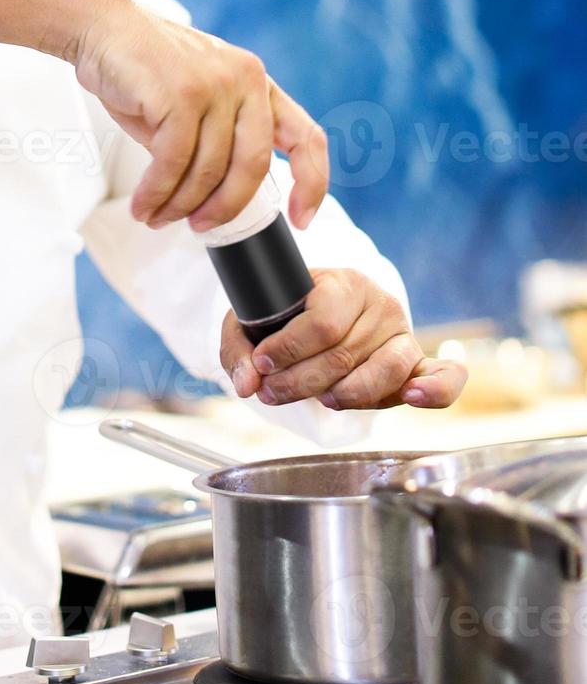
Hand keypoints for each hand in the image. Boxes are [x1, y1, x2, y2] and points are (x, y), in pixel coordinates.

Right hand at [72, 1, 327, 231]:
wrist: (103, 29)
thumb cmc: (146, 76)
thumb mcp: (197, 107)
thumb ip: (216, 145)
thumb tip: (219, 202)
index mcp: (258, 86)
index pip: (305, 137)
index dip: (311, 183)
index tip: (301, 220)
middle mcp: (245, 80)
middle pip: (252, 167)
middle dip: (224, 208)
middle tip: (199, 227)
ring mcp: (215, 84)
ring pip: (207, 171)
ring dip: (178, 206)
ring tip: (155, 217)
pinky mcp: (180, 93)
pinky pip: (173, 163)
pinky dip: (156, 193)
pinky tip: (143, 205)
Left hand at [220, 269, 466, 409]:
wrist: (318, 320)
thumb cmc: (286, 319)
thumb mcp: (252, 323)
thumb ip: (239, 350)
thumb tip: (248, 384)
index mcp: (343, 284)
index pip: (322, 323)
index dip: (289, 349)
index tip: (263, 363)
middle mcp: (380, 305)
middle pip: (343, 355)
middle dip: (300, 382)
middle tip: (271, 392)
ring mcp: (403, 336)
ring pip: (383, 371)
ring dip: (345, 394)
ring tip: (320, 399)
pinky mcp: (417, 366)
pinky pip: (445, 376)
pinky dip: (435, 389)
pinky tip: (414, 396)